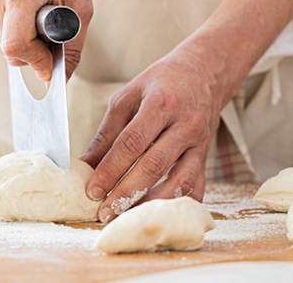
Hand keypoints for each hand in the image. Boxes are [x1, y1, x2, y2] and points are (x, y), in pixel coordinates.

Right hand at [0, 0, 91, 80]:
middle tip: (54, 27)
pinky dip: (16, 35)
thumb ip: (72, 45)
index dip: (37, 60)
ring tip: (41, 15)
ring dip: (27, 44)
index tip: (55, 56)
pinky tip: (27, 14)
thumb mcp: (81, 3)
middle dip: (36, 51)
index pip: (15, 46)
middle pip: (10, 52)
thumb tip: (59, 79)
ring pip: (4, 48)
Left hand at [80, 43, 225, 222]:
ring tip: (127, 217)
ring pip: (179, 181)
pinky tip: (157, 215)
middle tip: (104, 212)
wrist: (204, 74)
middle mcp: (184, 124)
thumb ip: (108, 131)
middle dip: (126, 192)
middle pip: (154, 165)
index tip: (92, 190)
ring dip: (152, 204)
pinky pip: (196, 188)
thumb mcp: (129, 95)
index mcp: (161, 104)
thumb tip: (86, 164)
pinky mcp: (206, 157)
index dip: (111, 169)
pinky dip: (177, 205)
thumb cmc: (161, 83)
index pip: (132, 142)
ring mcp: (200, 143)